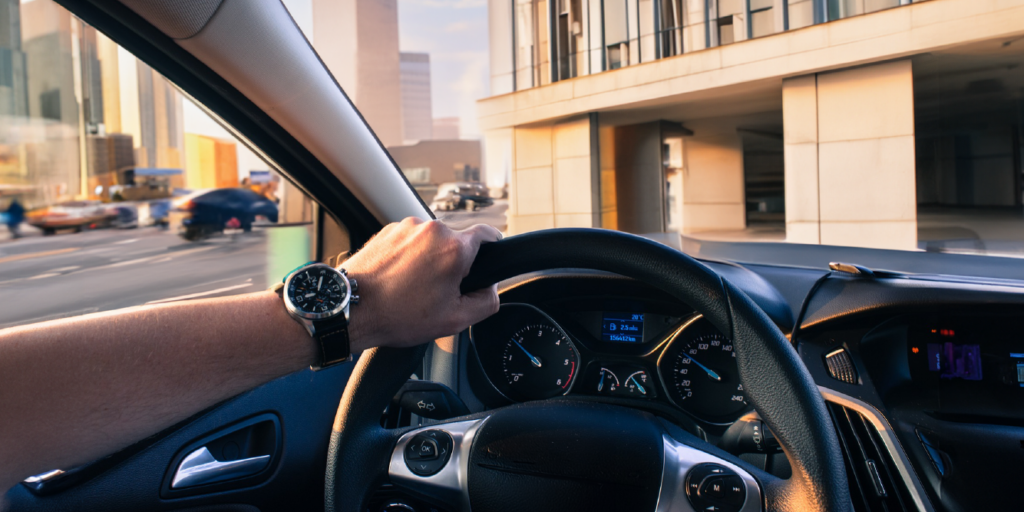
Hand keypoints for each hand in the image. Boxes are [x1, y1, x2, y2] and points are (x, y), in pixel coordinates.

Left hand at [341, 217, 500, 350]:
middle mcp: (433, 230)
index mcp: (454, 249)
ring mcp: (408, 227)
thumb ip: (486, 302)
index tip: (488, 258)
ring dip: (429, 260)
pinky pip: (410, 241)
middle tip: (439, 291)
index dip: (493, 247)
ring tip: (412, 287)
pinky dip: (409, 256)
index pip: (488, 234)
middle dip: (453, 264)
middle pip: (456, 243)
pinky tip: (398, 278)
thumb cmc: (398, 315)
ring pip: (432, 242)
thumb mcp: (455, 320)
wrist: (352, 308)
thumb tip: (491, 289)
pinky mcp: (388, 230)